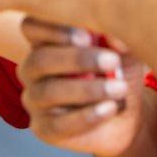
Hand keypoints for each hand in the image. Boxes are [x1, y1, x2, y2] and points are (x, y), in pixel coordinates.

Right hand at [18, 19, 147, 156]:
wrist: (125, 116)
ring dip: (87, 89)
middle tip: (112, 61)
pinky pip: (58, 124)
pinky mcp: (43, 129)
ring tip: (119, 88)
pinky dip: (87, 115)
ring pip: (48, 92)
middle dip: (76, 59)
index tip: (87, 35)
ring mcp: (34, 100)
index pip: (31, 26)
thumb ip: (118, 40)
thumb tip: (115, 38)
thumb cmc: (117, 74)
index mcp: (45, 42)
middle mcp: (32, 69)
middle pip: (39, 60)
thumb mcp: (124, 52)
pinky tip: (110, 108)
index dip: (53, 28)